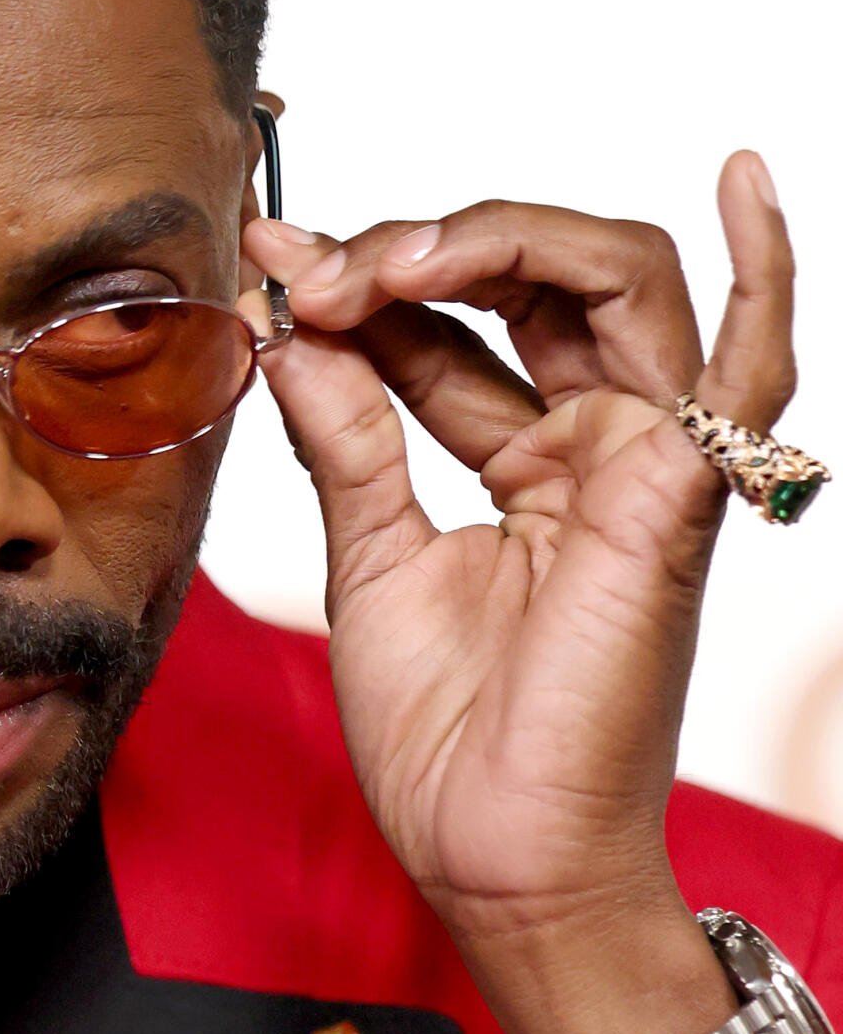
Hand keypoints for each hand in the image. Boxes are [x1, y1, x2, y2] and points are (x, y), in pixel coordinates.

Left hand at [240, 158, 800, 1033]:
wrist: (493, 858)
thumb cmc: (450, 743)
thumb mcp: (370, 559)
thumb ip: (345, 436)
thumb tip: (289, 326)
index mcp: (524, 463)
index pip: (446, 326)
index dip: (360, 281)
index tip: (270, 264)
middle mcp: (594, 447)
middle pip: (530, 278)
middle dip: (417, 250)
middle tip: (322, 273)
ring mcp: (646, 463)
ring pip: (612, 280)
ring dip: (499, 239)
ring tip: (396, 257)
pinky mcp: (677, 495)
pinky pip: (751, 365)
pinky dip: (763, 266)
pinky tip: (744, 175)